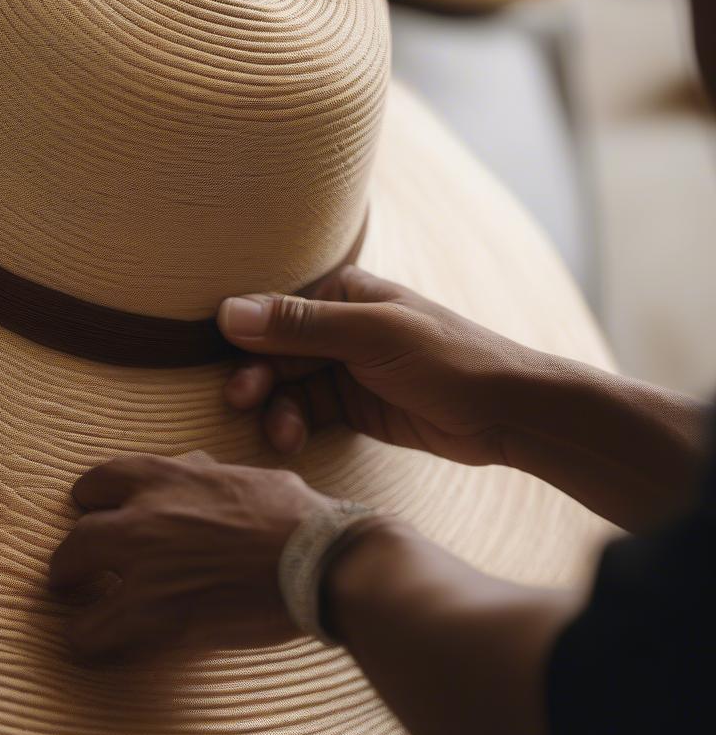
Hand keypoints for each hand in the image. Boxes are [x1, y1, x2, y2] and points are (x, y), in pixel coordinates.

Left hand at [49, 452, 330, 660]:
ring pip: (67, 574)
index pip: (99, 479)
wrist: (319, 561)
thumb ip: (206, 475)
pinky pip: (91, 631)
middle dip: (71, 556)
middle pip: (75, 533)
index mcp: (168, 476)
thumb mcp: (245, 477)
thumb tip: (196, 468)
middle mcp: (144, 514)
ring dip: (73, 596)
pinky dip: (91, 639)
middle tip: (74, 572)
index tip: (95, 515)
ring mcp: (142, 563)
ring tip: (82, 613)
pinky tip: (102, 645)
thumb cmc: (296, 518)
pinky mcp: (152, 612)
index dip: (92, 501)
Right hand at [218, 265, 534, 465]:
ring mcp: (345, 368)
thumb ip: (301, 325)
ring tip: (281, 435)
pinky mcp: (354, 405)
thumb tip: (229, 312)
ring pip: (288, 386)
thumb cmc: (447, 358)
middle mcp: (338, 328)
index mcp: (343, 294)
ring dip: (277, 409)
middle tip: (241, 402)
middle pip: (276, 352)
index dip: (247, 341)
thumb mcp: (372, 335)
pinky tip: (291, 440)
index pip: (277, 313)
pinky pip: (308, 412)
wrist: (505, 411)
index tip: (234, 373)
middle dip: (259, 379)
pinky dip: (295, 425)